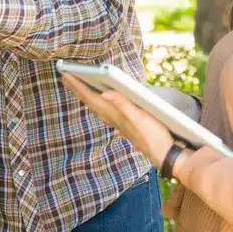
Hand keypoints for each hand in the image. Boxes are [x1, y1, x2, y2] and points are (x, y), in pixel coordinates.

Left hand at [61, 74, 176, 167]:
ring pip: (98, 108)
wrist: (167, 157)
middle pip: (91, 102)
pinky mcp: (128, 127)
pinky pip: (107, 113)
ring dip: (87, 97)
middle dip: (78, 90)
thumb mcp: (141, 119)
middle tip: (65, 77)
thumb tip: (105, 93)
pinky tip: (102, 105)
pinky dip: (99, 105)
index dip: (78, 86)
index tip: (65, 74)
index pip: (92, 98)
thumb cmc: (156, 138)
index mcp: (115, 115)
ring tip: (79, 88)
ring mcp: (120, 125)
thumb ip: (123, 105)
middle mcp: (115, 120)